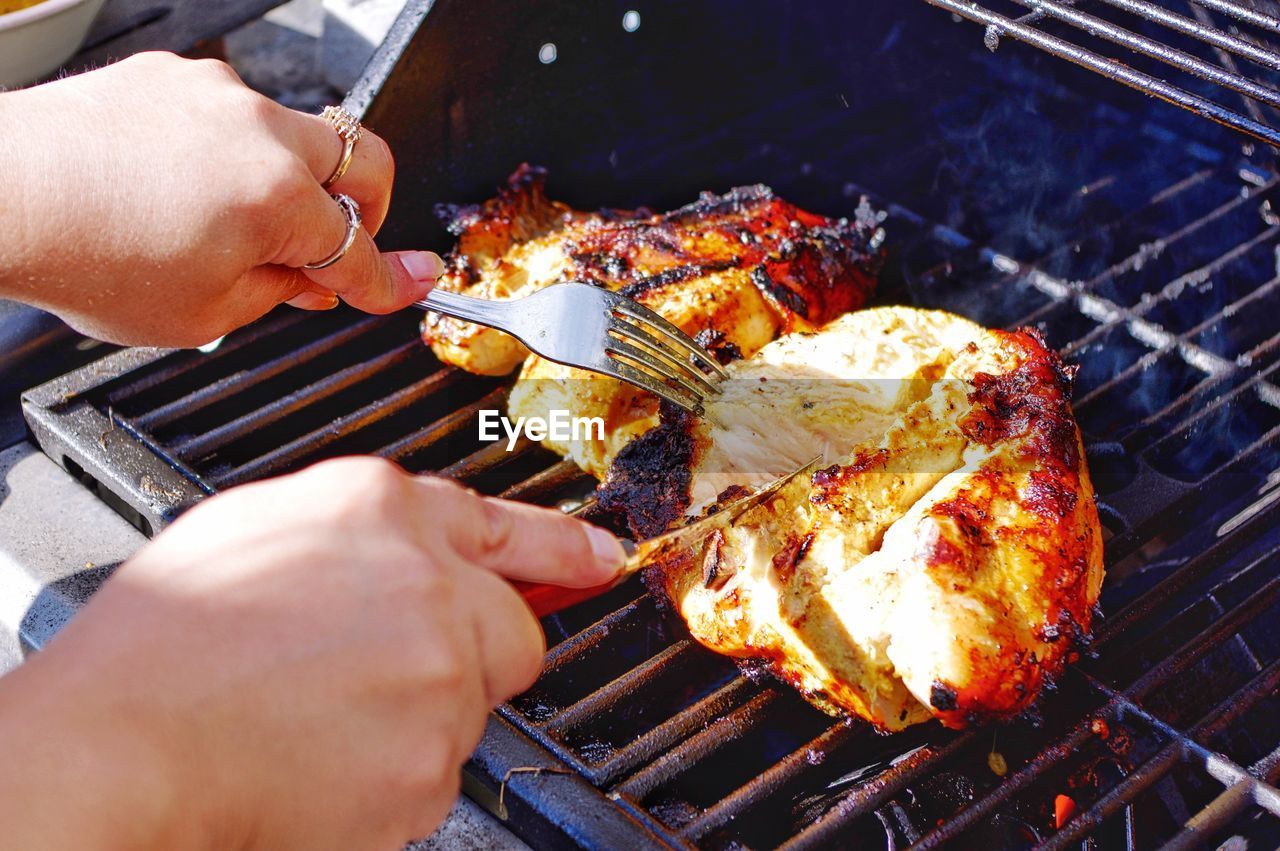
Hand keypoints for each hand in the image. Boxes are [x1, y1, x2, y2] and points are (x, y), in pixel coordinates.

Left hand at [0, 52, 442, 346]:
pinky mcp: (176, 75)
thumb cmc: (84, 254)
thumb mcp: (203, 314)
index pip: (360, 249)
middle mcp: (260, 132)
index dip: (391, 279)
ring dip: (292, 180)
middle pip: (364, 162)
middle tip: (337, 245)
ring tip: (235, 226)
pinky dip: (234, 154)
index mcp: (277, 197)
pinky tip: (190, 189)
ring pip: (299, 136)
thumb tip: (325, 282)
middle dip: (367, 208)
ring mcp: (217, 95)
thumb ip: (281, 292)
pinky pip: (236, 116)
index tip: (415, 282)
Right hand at [0, 458, 624, 850]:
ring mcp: (441, 677)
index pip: (506, 524)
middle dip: (474, 653)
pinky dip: (393, 773)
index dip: (563, 549)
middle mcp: (430, 584)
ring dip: (419, 715)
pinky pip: (437, 771)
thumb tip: (402, 546)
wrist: (124, 741)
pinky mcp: (433, 765)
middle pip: (512, 632)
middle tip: (392, 674)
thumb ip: (356, 530)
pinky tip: (320, 756)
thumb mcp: (258, 526)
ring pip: (469, 707)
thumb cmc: (166, 641)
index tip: (605, 561)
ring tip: (319, 715)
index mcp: (381, 509)